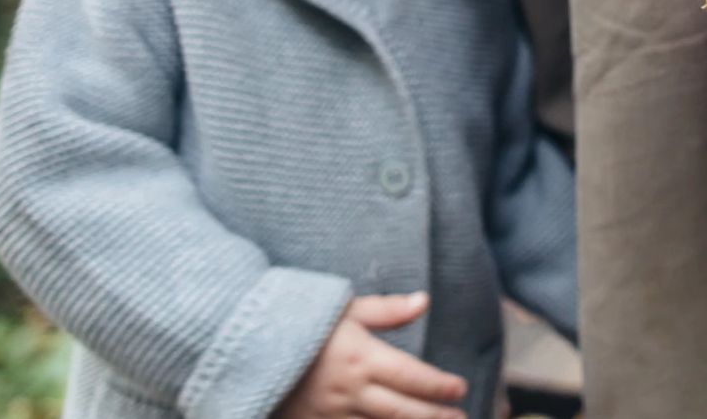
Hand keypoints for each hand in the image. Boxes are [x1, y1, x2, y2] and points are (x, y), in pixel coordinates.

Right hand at [277, 293, 468, 418]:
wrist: (245, 346)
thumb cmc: (300, 323)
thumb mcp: (345, 309)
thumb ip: (387, 310)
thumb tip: (423, 301)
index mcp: (361, 357)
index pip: (411, 376)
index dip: (439, 385)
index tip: (460, 388)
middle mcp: (349, 390)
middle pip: (403, 411)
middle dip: (436, 417)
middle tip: (462, 417)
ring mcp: (330, 414)